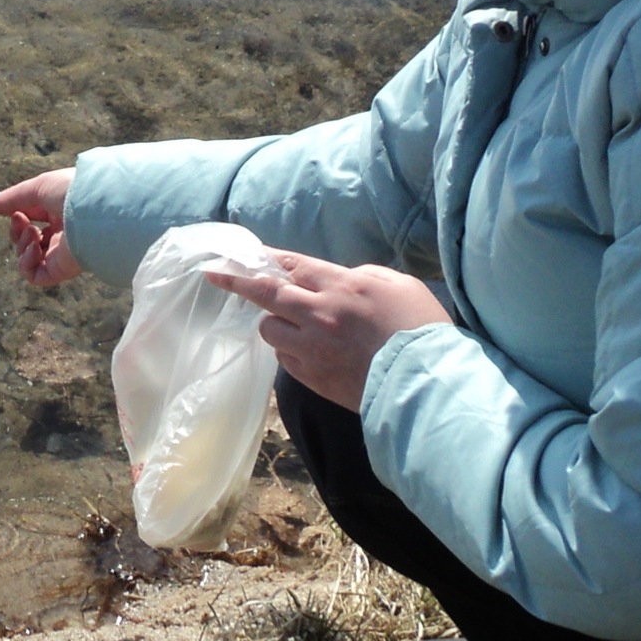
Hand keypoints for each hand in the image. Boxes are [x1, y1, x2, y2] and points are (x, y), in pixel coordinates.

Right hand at [0, 167, 80, 286]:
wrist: (96, 209)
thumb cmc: (70, 192)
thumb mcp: (34, 190)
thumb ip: (5, 200)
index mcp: (61, 209)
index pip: (30, 215)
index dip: (13, 212)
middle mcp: (64, 232)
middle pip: (26, 238)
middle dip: (16, 229)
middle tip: (21, 219)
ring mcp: (63, 252)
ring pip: (28, 257)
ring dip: (21, 244)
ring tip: (32, 232)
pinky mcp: (62, 270)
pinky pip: (34, 276)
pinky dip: (26, 263)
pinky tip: (34, 248)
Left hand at [211, 249, 449, 407]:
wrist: (426, 385)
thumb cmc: (421, 330)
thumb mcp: (397, 285)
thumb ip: (360, 277)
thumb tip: (336, 280)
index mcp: (341, 286)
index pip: (290, 265)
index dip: (260, 258)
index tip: (234, 254)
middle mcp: (318, 314)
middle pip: (265, 293)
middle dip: (236, 281)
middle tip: (215, 275)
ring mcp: (311, 349)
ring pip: (269, 329)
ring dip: (276, 324)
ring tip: (301, 328)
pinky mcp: (312, 378)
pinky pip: (285, 359)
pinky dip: (291, 351)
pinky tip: (313, 353)